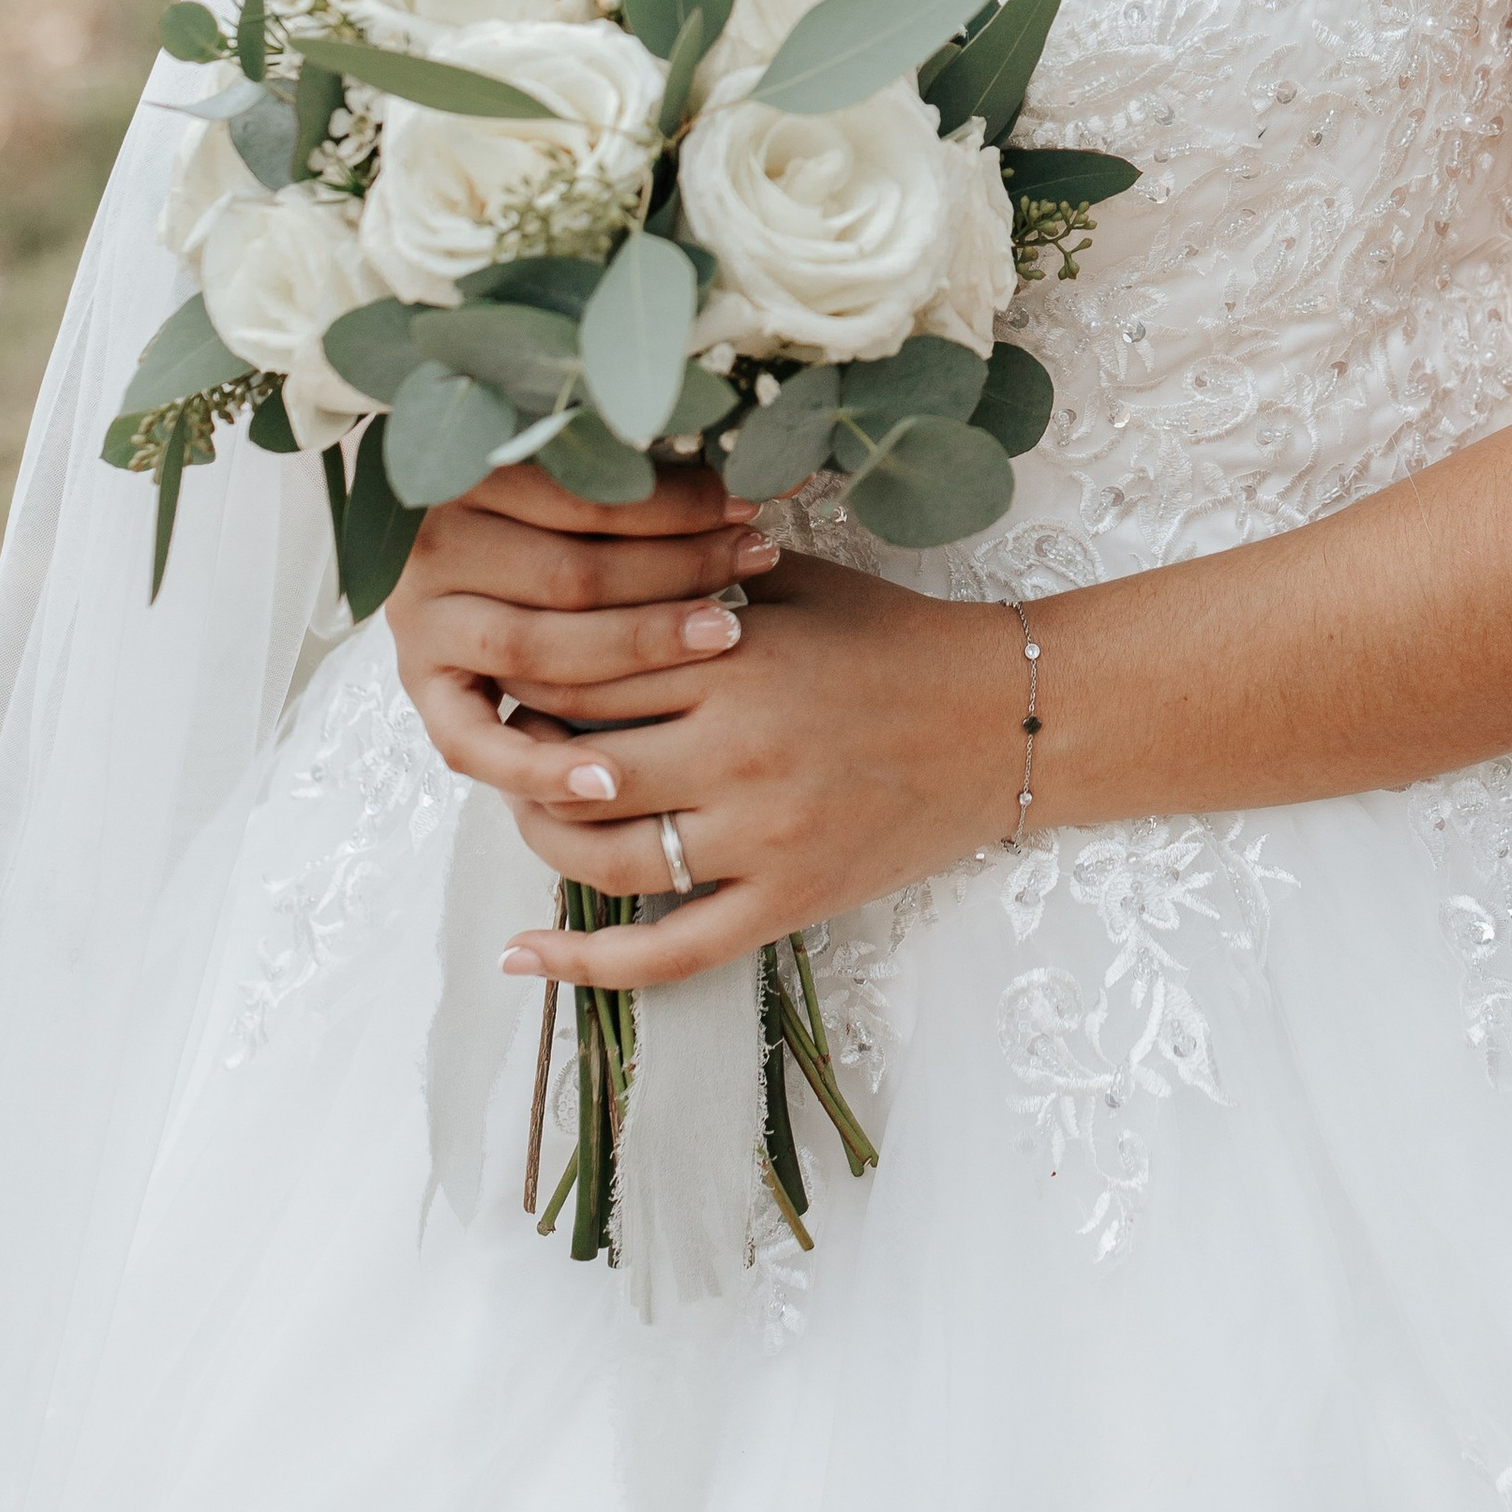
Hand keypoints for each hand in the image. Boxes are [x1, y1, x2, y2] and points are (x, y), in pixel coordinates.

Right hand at [386, 457, 778, 777]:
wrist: (441, 553)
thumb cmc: (549, 508)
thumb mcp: (575, 472)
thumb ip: (644, 474)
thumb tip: (776, 468)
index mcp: (463, 479)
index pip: (584, 499)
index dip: (676, 504)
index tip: (747, 506)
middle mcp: (431, 552)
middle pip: (571, 574)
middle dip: (677, 570)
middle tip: (755, 560)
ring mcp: (423, 628)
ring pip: (538, 650)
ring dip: (637, 647)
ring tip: (723, 635)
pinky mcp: (427, 694)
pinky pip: (474, 745)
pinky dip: (542, 766)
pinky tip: (611, 782)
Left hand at [388, 470, 1026, 987]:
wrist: (1008, 721)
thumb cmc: (902, 640)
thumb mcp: (804, 582)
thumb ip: (705, 570)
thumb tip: (607, 549)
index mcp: (738, 656)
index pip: (587, 668)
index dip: (527, 672)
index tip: (503, 668)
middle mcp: (739, 748)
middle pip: (577, 766)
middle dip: (521, 758)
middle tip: (508, 743)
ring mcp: (764, 835)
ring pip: (606, 859)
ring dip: (542, 841)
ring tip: (527, 818)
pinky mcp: (789, 900)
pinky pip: (669, 950)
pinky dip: (585, 963)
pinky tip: (520, 955)